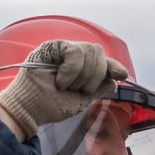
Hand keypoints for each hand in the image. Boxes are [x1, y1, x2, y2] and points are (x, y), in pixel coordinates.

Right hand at [0, 40, 128, 139]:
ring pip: (90, 51)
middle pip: (99, 53)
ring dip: (83, 75)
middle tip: (81, 90)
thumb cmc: (51, 106)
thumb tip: (113, 82)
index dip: (113, 66)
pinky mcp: (53, 46)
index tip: (122, 74)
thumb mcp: (81, 100)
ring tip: (67, 86)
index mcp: (82, 69)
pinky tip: (61, 80)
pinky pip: (75, 51)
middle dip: (96, 75)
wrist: (32, 109)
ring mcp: (63, 50)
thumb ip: (98, 89)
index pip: (102, 61)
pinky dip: (71, 70)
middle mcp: (74, 57)